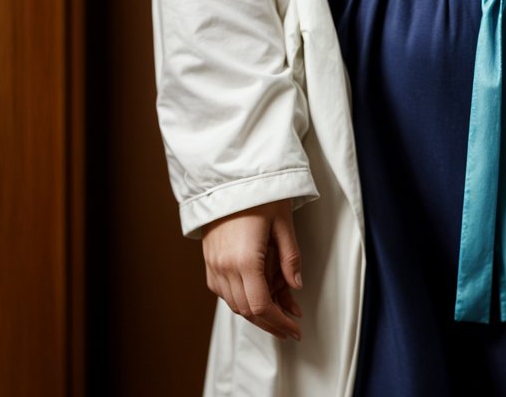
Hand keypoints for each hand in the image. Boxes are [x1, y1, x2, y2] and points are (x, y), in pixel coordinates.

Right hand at [201, 200, 303, 341]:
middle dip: (271, 322)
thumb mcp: (283, 222)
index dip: (280, 323)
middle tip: (291, 326)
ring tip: (281, 306)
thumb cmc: (259, 193)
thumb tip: (296, 285)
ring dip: (257, 311)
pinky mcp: (209, 261)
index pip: (262, 306)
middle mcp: (225, 267)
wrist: (228, 175)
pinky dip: (241, 298)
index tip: (295, 330)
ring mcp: (213, 265)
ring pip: (234, 304)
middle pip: (247, 311)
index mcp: (245, 259)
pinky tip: (258, 292)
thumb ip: (291, 258)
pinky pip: (223, 291)